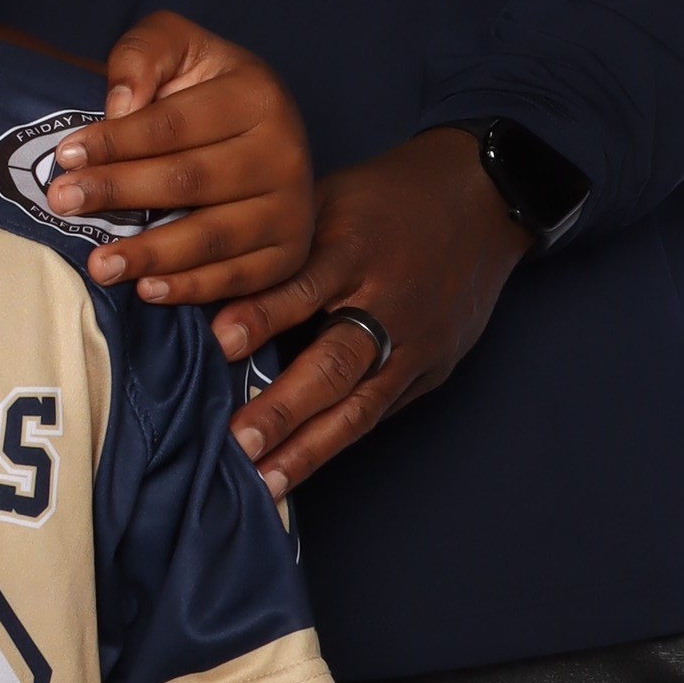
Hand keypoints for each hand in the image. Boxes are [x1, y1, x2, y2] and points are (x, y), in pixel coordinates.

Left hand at [52, 14, 315, 319]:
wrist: (258, 130)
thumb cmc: (204, 87)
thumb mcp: (176, 46)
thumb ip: (142, 55)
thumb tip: (118, 106)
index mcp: (258, 95)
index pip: (174, 124)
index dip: (117, 141)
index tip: (66, 156)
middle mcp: (285, 152)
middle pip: (190, 180)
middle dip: (120, 193)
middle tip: (62, 203)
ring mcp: (292, 207)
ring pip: (213, 237)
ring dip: (151, 255)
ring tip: (98, 264)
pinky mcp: (289, 252)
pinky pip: (238, 278)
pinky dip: (192, 288)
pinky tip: (147, 289)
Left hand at [216, 127, 534, 494]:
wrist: (482, 201)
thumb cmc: (387, 198)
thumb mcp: (329, 198)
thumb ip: (277, 241)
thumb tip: (201, 275)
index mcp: (354, 249)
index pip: (303, 287)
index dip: (260, 317)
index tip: (218, 343)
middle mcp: (387, 303)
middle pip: (334, 364)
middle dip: (284, 409)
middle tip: (238, 443)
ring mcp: (414, 344)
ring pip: (358, 405)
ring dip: (308, 449)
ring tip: (265, 484)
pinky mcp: (430, 369)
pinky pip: (379, 413)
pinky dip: (337, 443)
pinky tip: (298, 470)